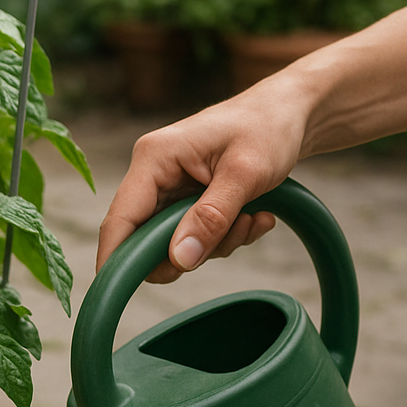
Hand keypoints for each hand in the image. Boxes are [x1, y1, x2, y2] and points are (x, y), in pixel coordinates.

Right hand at [96, 86, 307, 275]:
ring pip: (173, 242)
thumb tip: (179, 260)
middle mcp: (153, 174)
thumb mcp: (245, 174)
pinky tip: (253, 216)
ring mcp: (168, 187)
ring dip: (215, 243)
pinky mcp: (186, 198)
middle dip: (190, 250)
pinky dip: (224, 236)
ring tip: (252, 219)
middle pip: (145, 238)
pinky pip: (194, 235)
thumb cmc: (268, 128)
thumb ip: (211, 218)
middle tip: (232, 236)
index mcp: (153, 158)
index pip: (120, 219)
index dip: (115, 259)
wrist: (291, 112)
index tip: (115, 293)